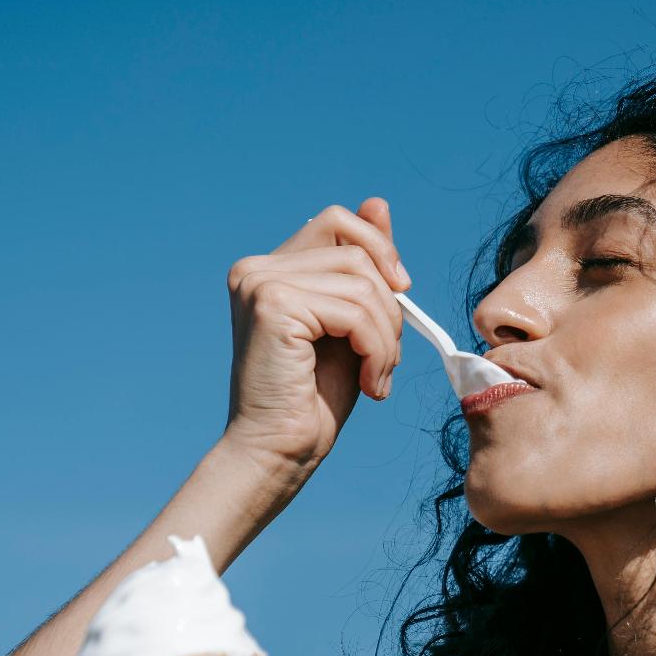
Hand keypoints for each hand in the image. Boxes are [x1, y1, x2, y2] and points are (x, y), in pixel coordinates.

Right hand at [221, 197, 409, 476]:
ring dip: (386, 338)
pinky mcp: (273, 305)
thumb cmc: (313, 399)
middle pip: (357, 252)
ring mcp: (260, 283)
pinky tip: (370, 384)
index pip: (338, 223)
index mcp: (269, 269)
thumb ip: (361, 269)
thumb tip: (379, 202)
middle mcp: (255, 268)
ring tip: (377, 377)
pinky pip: (355, 312)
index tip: (400, 291)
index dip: (379, 249)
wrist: (279, 453)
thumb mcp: (351, 325)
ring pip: (363, 285)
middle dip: (389, 306)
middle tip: (387, 356)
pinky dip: (377, 351)